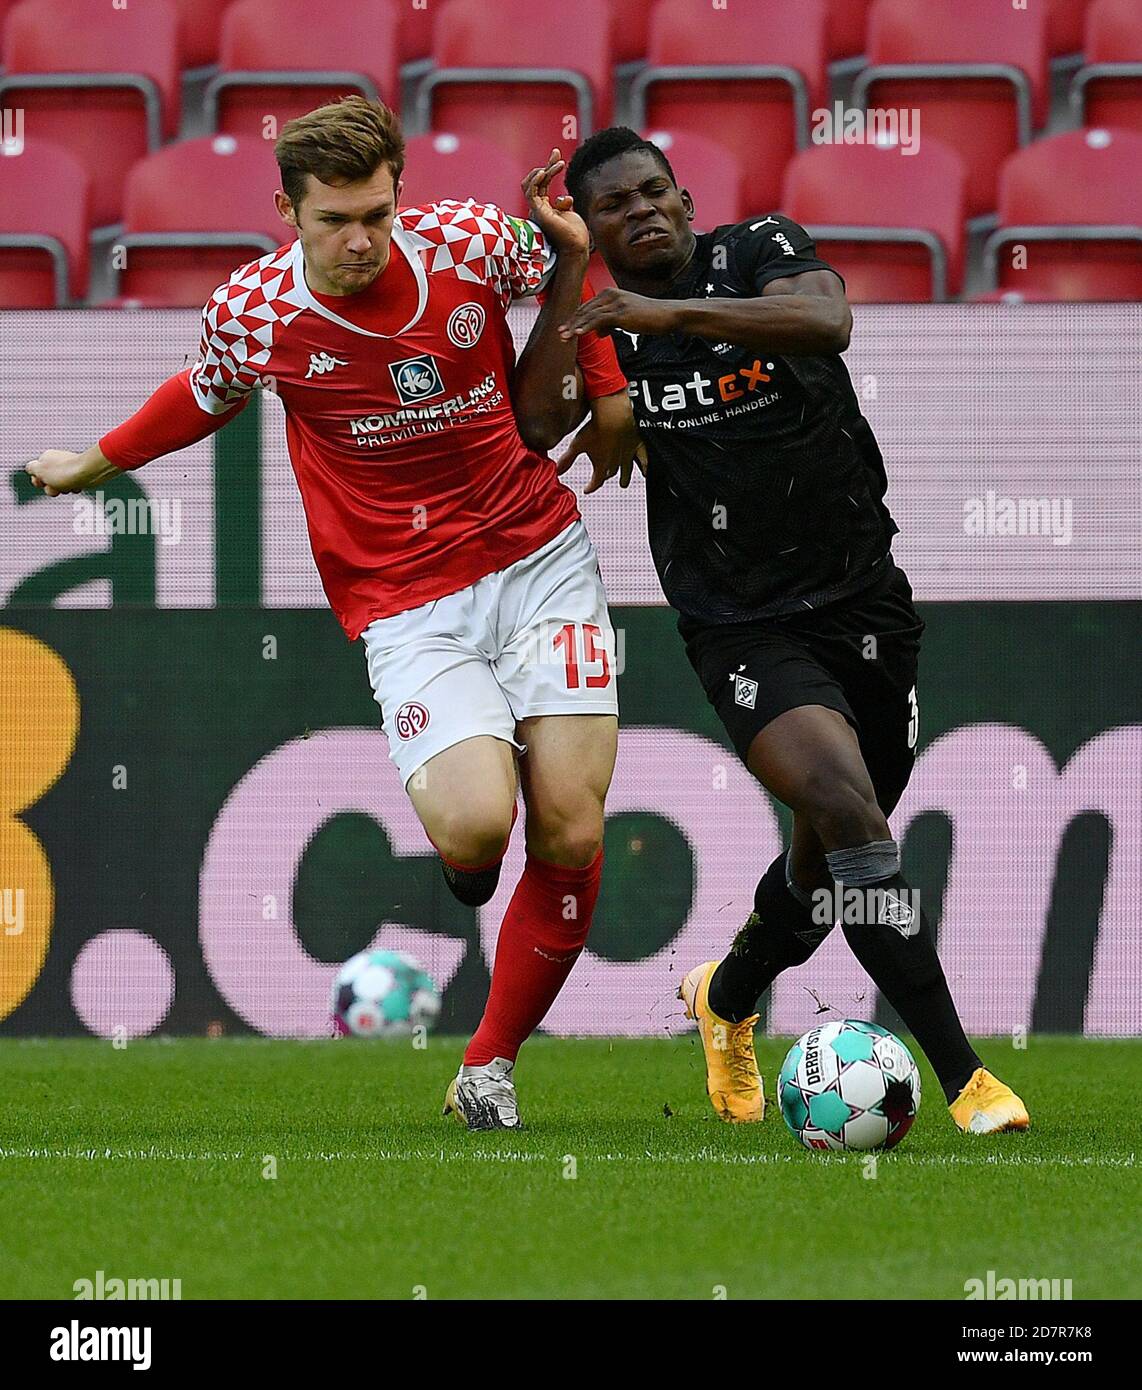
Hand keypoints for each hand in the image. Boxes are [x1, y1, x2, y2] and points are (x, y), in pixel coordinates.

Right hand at [25, 448, 119, 496]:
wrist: (89, 472)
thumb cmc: (65, 471)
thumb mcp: (39, 470)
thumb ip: (31, 468)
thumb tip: (30, 469)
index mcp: (46, 457)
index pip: (35, 472)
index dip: (38, 481)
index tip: (42, 483)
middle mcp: (58, 461)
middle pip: (49, 480)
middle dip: (51, 487)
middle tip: (57, 485)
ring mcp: (69, 468)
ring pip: (61, 485)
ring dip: (63, 489)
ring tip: (68, 485)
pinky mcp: (80, 474)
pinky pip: (73, 485)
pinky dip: (74, 488)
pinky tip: (77, 486)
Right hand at [522, 148, 588, 257]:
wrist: (576, 246)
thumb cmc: (574, 234)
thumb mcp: (569, 213)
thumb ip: (564, 204)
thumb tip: (566, 197)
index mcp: (544, 207)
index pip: (542, 183)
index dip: (549, 167)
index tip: (558, 156)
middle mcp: (537, 208)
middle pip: (535, 181)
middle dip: (546, 165)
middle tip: (557, 154)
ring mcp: (536, 210)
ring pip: (530, 185)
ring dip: (543, 172)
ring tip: (557, 165)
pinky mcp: (538, 212)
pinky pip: (530, 193)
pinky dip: (535, 182)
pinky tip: (543, 173)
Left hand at [555, 392, 646, 494]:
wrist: (615, 415)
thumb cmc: (596, 429)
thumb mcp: (577, 445)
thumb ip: (567, 460)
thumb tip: (556, 471)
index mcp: (601, 465)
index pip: (595, 482)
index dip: (590, 486)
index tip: (587, 489)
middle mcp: (615, 464)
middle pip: (610, 474)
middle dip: (605, 477)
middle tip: (603, 478)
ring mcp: (627, 456)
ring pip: (626, 471)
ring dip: (624, 477)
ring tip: (624, 483)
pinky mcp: (638, 446)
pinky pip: (643, 460)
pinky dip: (644, 467)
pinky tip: (646, 472)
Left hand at [561, 287, 678, 339]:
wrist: (666, 315)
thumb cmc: (648, 317)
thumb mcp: (626, 319)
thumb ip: (610, 323)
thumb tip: (598, 333)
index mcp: (610, 294)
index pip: (587, 307)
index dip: (574, 319)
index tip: (564, 329)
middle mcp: (611, 295)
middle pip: (585, 310)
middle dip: (571, 323)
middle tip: (559, 335)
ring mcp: (616, 303)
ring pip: (589, 315)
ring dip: (575, 327)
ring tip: (564, 337)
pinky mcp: (622, 312)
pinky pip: (599, 320)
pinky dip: (587, 327)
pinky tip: (578, 334)